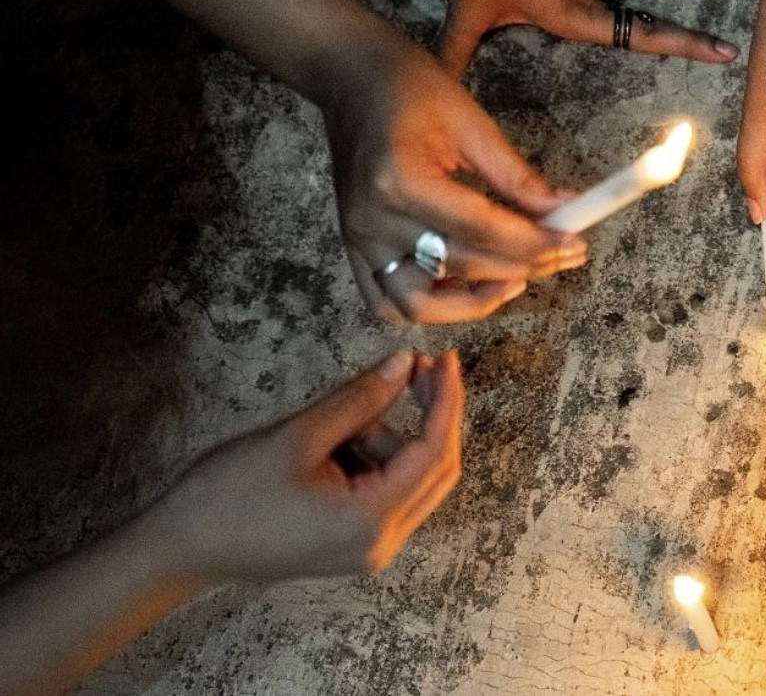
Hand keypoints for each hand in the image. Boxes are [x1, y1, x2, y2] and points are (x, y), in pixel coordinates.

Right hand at [148, 352, 463, 581]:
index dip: (445, 401)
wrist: (178, 548)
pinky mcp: (352, 542)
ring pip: (408, 477)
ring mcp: (368, 548)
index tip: (445, 359)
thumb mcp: (297, 436)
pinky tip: (334, 441)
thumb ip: (359, 399)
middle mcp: (381, 544)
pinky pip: (385, 490)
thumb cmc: (229, 494)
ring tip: (333, 421)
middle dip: (429, 414)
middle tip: (417, 367)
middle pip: (434, 470)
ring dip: (387, 436)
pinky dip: (372, 456)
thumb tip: (406, 362)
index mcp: (371, 522)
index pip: (434, 454)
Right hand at [321, 44, 586, 323]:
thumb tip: (567, 210)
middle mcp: (374, 218)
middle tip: (563, 256)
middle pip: (460, 265)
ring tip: (516, 280)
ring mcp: (358, 239)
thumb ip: (518, 177)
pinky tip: (468, 289)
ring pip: (417, 304)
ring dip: (472, 303)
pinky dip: (429, 307)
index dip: (534, 243)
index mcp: (401, 179)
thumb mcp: (473, 124)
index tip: (573, 244)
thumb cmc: (410, 89)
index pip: (482, 229)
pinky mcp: (354, 248)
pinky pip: (386, 301)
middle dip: (522, 266)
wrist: (351, 77)